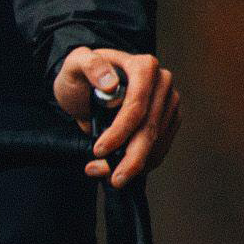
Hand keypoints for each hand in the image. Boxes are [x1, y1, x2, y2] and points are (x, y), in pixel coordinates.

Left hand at [52, 48, 180, 183]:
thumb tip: (111, 84)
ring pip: (156, 141)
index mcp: (143, 66)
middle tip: (115, 178)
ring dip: (135, 163)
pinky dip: (144, 162)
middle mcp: (162, 82)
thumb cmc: (80, 75)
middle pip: (150, 127)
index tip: (99, 150)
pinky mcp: (169, 118)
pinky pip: (161, 146)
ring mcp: (168, 101)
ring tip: (111, 176)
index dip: (120, 130)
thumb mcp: (74, 64)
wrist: (86, 88)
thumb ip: (90, 66)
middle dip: (132, 157)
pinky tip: (124, 170)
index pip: (136, 104)